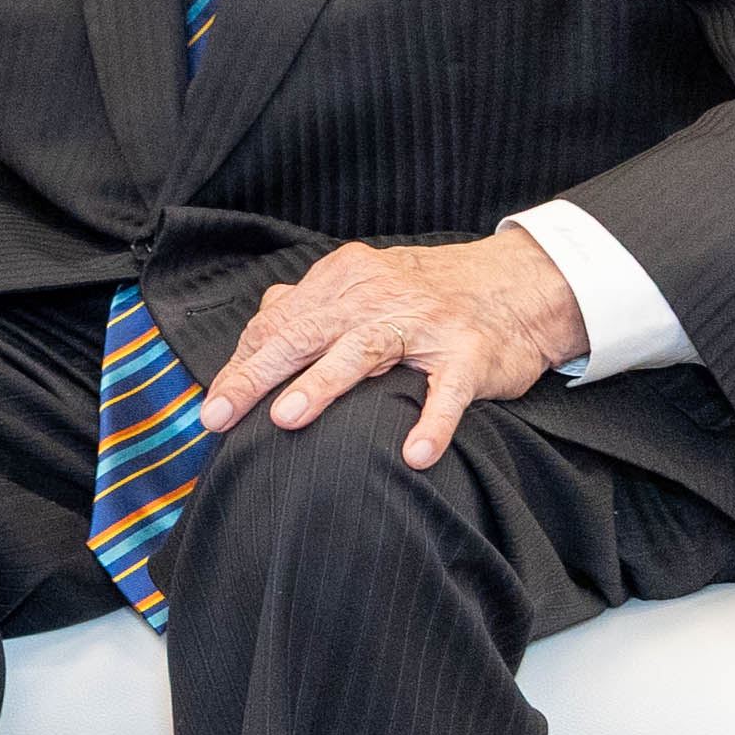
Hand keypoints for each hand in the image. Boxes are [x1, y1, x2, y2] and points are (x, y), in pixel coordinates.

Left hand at [200, 235, 584, 467]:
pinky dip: (432, 422)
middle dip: (257, 374)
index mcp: (345, 279)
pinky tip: (414, 454)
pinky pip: (447, 392)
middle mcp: (378, 295)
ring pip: (363, 352)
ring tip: (286, 419)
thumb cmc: (429, 294)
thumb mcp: (365, 286)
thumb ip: (312, 309)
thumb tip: (254, 340)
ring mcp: (425, 323)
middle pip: (305, 334)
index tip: (213, 402)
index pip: (279, 322)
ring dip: (322, 385)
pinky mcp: (470, 354)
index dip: (243, 363)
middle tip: (220, 413)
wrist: (521, 284)